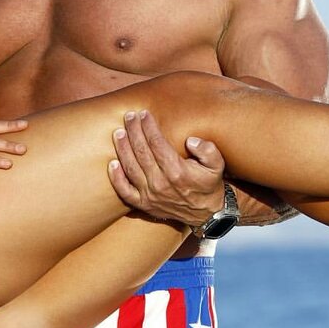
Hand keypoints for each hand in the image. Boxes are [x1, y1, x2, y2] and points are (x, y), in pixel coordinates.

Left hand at [107, 109, 225, 227]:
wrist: (206, 214)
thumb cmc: (209, 184)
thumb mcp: (216, 165)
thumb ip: (208, 150)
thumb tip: (191, 141)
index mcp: (177, 172)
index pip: (157, 143)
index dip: (149, 127)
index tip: (144, 113)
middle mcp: (160, 183)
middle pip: (141, 152)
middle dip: (134, 131)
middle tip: (129, 116)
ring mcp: (150, 195)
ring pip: (131, 168)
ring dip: (123, 148)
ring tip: (119, 132)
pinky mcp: (144, 205)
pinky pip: (125, 191)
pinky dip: (116, 178)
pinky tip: (112, 163)